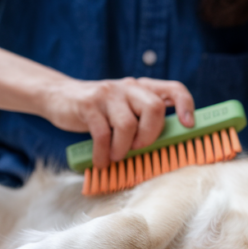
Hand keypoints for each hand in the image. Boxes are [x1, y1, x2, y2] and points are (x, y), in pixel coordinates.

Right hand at [40, 77, 194, 168]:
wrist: (60, 96)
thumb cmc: (100, 111)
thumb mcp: (125, 108)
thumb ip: (144, 119)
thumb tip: (167, 145)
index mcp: (143, 88)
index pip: (174, 89)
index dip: (185, 106)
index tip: (187, 125)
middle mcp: (129, 87)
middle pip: (154, 108)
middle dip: (150, 135)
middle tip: (138, 149)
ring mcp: (108, 94)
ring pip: (127, 124)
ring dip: (123, 148)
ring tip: (115, 156)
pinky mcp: (88, 104)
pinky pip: (102, 134)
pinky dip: (103, 154)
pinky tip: (101, 161)